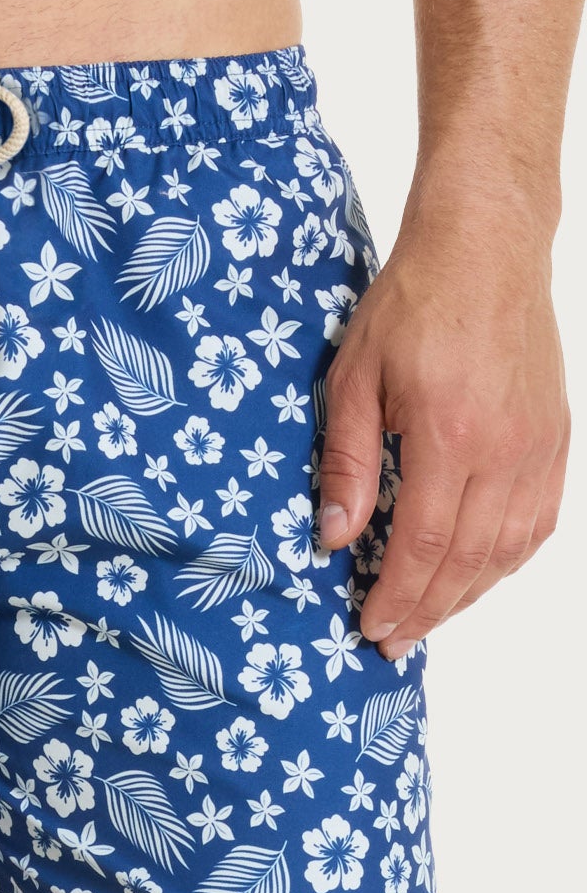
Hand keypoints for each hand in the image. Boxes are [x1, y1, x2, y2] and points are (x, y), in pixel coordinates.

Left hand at [315, 216, 568, 659]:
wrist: (485, 250)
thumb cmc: (411, 304)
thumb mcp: (354, 377)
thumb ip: (347, 462)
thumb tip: (336, 536)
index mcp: (450, 434)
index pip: (422, 543)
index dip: (397, 595)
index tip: (371, 627)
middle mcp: (505, 449)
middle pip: (468, 558)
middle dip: (428, 610)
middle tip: (393, 643)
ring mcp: (539, 445)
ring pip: (509, 548)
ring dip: (468, 593)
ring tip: (428, 618)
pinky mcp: (556, 437)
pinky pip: (539, 519)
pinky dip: (507, 558)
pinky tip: (477, 573)